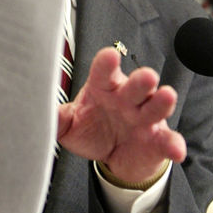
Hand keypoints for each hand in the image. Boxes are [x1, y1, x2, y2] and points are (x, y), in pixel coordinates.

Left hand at [57, 47, 185, 182]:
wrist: (114, 157)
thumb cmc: (93, 129)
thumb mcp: (71, 125)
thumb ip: (57, 118)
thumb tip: (36, 111)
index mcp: (104, 88)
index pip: (104, 71)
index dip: (107, 63)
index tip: (109, 56)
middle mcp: (127, 98)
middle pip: (136, 85)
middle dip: (142, 80)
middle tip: (146, 76)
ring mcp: (144, 118)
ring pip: (155, 106)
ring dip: (162, 102)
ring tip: (167, 96)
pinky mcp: (157, 139)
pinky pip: (168, 140)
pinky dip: (174, 144)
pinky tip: (177, 150)